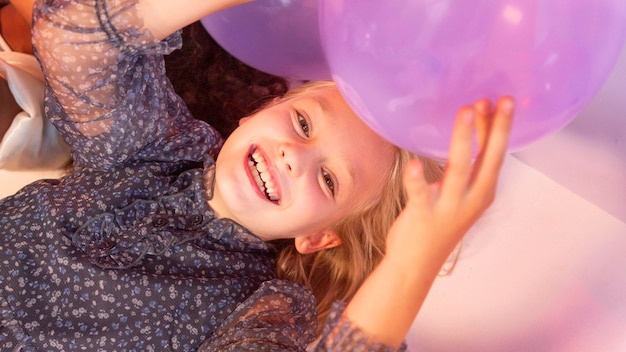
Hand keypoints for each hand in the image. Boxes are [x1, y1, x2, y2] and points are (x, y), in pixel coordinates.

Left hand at [385, 96, 513, 271]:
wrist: (417, 263)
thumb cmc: (438, 224)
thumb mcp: (459, 196)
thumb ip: (464, 170)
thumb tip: (467, 136)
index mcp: (482, 191)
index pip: (494, 154)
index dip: (497, 127)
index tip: (501, 100)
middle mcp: (472, 198)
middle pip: (489, 159)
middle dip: (496, 128)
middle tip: (501, 99)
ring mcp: (449, 207)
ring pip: (459, 169)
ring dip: (464, 138)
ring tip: (466, 111)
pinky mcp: (424, 214)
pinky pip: (420, 193)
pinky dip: (416, 179)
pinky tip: (413, 164)